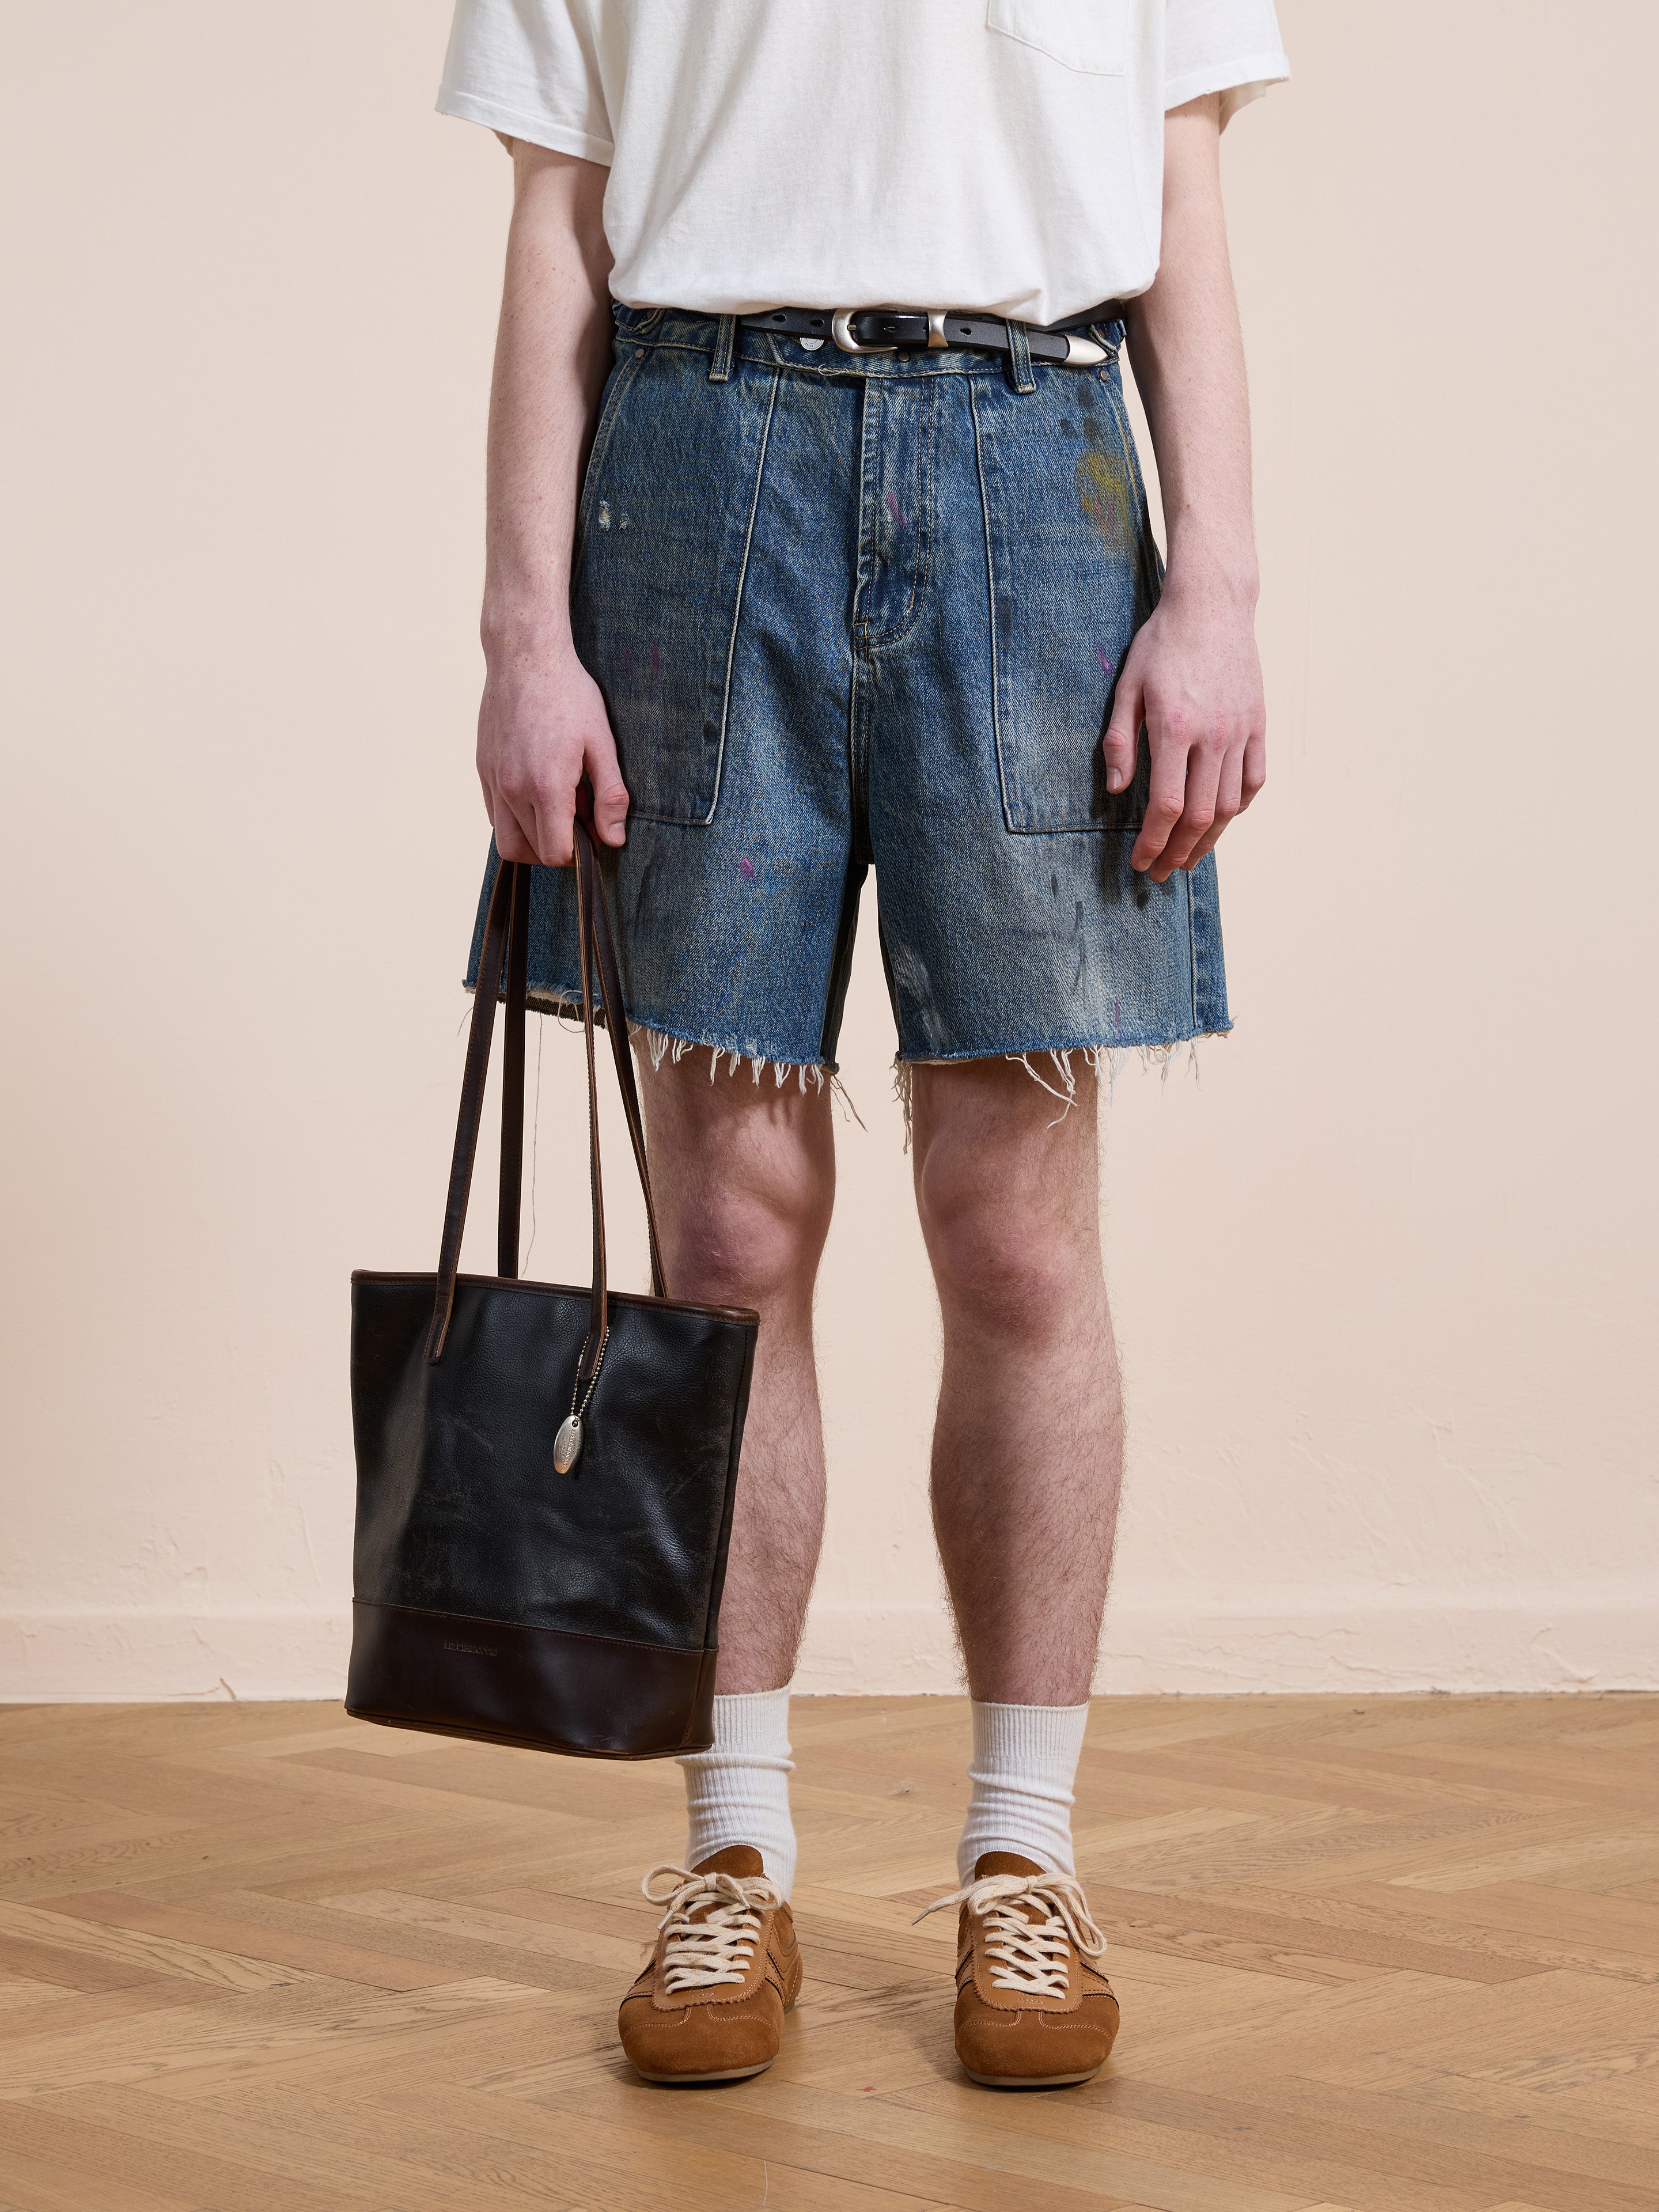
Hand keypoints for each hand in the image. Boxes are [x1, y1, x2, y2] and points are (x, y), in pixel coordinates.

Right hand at [477, 636, 627, 865]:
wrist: (525, 657)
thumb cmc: (570, 695)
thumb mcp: (602, 744)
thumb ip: (610, 796)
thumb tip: (614, 840)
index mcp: (546, 787)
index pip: (555, 853)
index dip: (577, 853)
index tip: (592, 834)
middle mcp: (512, 789)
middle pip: (529, 853)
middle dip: (556, 847)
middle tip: (577, 818)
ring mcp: (492, 780)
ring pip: (506, 840)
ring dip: (532, 837)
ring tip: (556, 806)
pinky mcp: (482, 769)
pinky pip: (494, 815)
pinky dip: (515, 817)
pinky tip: (536, 791)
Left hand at [1101, 579, 1264, 882]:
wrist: (1213, 606)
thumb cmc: (1162, 644)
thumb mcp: (1127, 687)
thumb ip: (1120, 741)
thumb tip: (1118, 791)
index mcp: (1174, 727)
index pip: (1167, 805)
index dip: (1153, 841)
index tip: (1140, 861)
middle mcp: (1213, 735)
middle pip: (1200, 815)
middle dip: (1178, 852)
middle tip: (1161, 872)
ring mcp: (1240, 731)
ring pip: (1229, 805)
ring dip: (1209, 840)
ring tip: (1189, 858)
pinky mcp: (1258, 724)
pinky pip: (1253, 780)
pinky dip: (1237, 808)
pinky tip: (1219, 821)